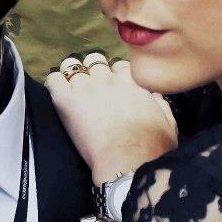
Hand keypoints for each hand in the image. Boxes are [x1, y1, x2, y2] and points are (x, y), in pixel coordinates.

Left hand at [45, 54, 177, 184]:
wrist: (128, 161)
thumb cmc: (152, 147)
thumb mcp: (168, 123)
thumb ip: (161, 105)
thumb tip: (154, 97)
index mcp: (133, 83)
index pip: (119, 65)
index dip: (113, 75)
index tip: (111, 87)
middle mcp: (108, 80)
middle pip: (94, 61)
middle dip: (91, 71)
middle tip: (89, 88)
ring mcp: (86, 87)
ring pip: (71, 66)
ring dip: (70, 75)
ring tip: (69, 89)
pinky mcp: (66, 100)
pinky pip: (53, 79)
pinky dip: (54, 83)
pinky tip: (57, 94)